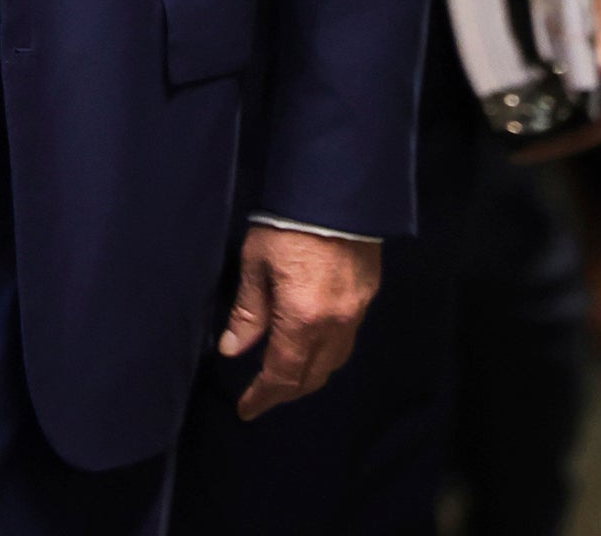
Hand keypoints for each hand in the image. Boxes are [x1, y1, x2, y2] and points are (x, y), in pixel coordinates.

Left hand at [217, 225, 381, 418]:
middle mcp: (335, 324)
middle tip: (264, 396)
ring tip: (287, 376)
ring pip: (335, 361)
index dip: (264, 396)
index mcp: (303, 319)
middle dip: (287, 391)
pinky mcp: (368, 296)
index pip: (283, 374)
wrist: (336, 191)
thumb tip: (232, 349)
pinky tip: (312, 344)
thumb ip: (248, 312)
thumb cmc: (287, 225)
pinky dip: (328, 352)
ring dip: (310, 375)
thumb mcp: (256, 265)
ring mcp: (356, 312)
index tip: (246, 409)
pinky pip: (347, 339)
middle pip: (313, 376)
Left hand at [518, 0, 600, 161]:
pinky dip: (554, 97)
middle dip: (543, 130)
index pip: (583, 138)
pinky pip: (577, 99)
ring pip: (575, 116)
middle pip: (577, 131)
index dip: (549, 145)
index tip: (514, 151)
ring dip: (546, 113)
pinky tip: (527, 91)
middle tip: (504, 128)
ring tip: (509, 113)